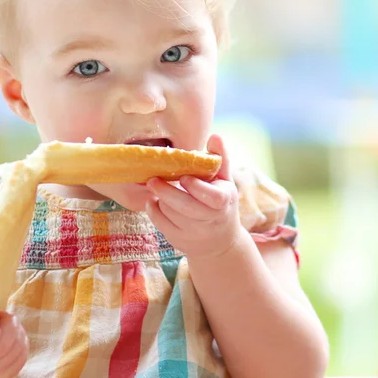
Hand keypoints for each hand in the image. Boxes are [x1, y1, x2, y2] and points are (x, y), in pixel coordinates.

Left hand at [145, 134, 242, 259]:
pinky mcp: (178, 239)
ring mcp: (193, 232)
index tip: (184, 177)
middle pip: (186, 207)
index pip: (212, 197)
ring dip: (161, 199)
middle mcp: (210, 220)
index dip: (196, 187)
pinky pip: (160, 224)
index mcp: (223, 201)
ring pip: (171, 214)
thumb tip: (215, 136)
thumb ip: (220, 158)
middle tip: (153, 180)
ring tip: (158, 188)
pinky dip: (153, 211)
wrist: (219, 241)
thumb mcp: (224, 181)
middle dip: (167, 193)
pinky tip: (154, 201)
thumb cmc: (220, 202)